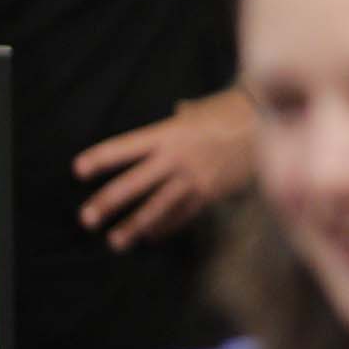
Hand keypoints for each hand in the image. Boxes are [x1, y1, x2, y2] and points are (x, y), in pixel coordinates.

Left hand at [75, 91, 256, 250]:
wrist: (270, 126)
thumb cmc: (234, 111)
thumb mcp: (203, 108)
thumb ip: (186, 114)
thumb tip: (180, 110)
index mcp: (168, 133)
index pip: (125, 148)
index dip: (100, 159)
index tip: (78, 170)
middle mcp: (176, 157)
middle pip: (134, 183)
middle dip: (108, 202)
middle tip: (86, 218)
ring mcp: (194, 178)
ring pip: (157, 207)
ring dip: (134, 225)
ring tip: (115, 241)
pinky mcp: (211, 194)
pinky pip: (183, 214)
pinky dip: (166, 226)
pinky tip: (152, 237)